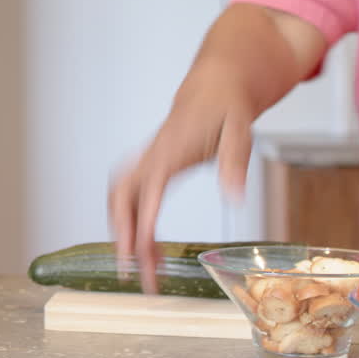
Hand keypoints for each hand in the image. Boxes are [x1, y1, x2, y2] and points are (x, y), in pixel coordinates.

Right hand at [107, 65, 253, 293]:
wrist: (213, 88)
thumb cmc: (226, 107)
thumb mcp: (240, 131)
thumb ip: (234, 163)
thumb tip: (234, 198)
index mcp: (169, 152)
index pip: (147, 195)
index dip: (141, 226)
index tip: (141, 254)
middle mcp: (150, 158)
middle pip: (119, 197)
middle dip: (120, 233)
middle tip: (129, 269)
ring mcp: (146, 161)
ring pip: (118, 198)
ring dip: (121, 229)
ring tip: (136, 263)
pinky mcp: (149, 166)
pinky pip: (129, 195)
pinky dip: (129, 220)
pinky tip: (145, 241)